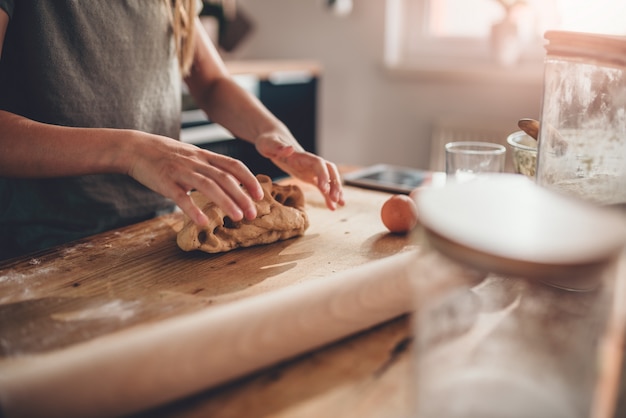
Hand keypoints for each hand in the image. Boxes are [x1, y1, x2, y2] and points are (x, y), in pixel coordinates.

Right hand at [127, 132, 263, 225]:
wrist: (135, 148)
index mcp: (204, 156)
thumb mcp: (192, 155)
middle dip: (242, 196)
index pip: (234, 165)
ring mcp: (181, 171)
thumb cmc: (166, 155)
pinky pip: (181, 197)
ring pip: (208, 186)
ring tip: (238, 218)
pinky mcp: (165, 182)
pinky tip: (203, 222)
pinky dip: (193, 210)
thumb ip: (210, 166)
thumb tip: (232, 180)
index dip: (249, 180)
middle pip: (225, 178)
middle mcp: (196, 162)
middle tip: (253, 214)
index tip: (260, 195)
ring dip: (226, 202)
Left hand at [255, 132, 344, 209]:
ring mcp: (311, 169)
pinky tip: (332, 207)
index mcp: (302, 155)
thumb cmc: (268, 141)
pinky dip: (327, 196)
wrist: (271, 139)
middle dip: (335, 184)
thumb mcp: (269, 143)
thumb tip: (290, 148)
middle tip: (337, 199)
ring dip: (336, 191)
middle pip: (329, 171)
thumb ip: (278, 147)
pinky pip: (321, 186)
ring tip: (341, 205)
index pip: (318, 163)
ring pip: (329, 179)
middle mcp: (310, 162)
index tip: (324, 188)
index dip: (323, 175)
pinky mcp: (309, 175)